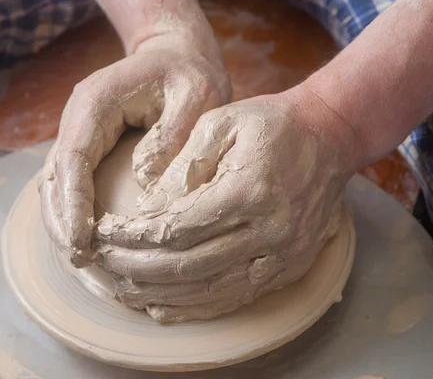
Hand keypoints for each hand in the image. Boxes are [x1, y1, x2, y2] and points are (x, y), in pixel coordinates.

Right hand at [38, 32, 230, 266]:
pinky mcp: (90, 148)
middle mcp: (79, 120)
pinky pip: (74, 186)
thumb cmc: (189, 74)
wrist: (176, 55)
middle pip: (55, 178)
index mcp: (96, 104)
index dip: (74, 204)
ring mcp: (81, 134)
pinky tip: (92, 244)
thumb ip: (172, 137)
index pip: (73, 159)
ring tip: (84, 264)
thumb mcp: (195, 96)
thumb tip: (145, 183)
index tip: (81, 242)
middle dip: (62, 223)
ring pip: (58, 186)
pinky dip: (75, 216)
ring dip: (64, 225)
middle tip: (82, 263)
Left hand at [94, 90, 356, 321]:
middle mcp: (269, 231)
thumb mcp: (220, 124)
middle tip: (103, 261)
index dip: (134, 235)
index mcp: (248, 191)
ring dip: (159, 293)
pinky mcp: (289, 267)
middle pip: (188, 265)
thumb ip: (181, 167)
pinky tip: (163, 306)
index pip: (176, 227)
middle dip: (137, 267)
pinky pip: (234, 298)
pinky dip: (194, 307)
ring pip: (208, 290)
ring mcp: (283, 255)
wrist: (329, 137)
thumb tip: (147, 209)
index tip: (104, 231)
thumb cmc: (272, 124)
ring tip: (122, 287)